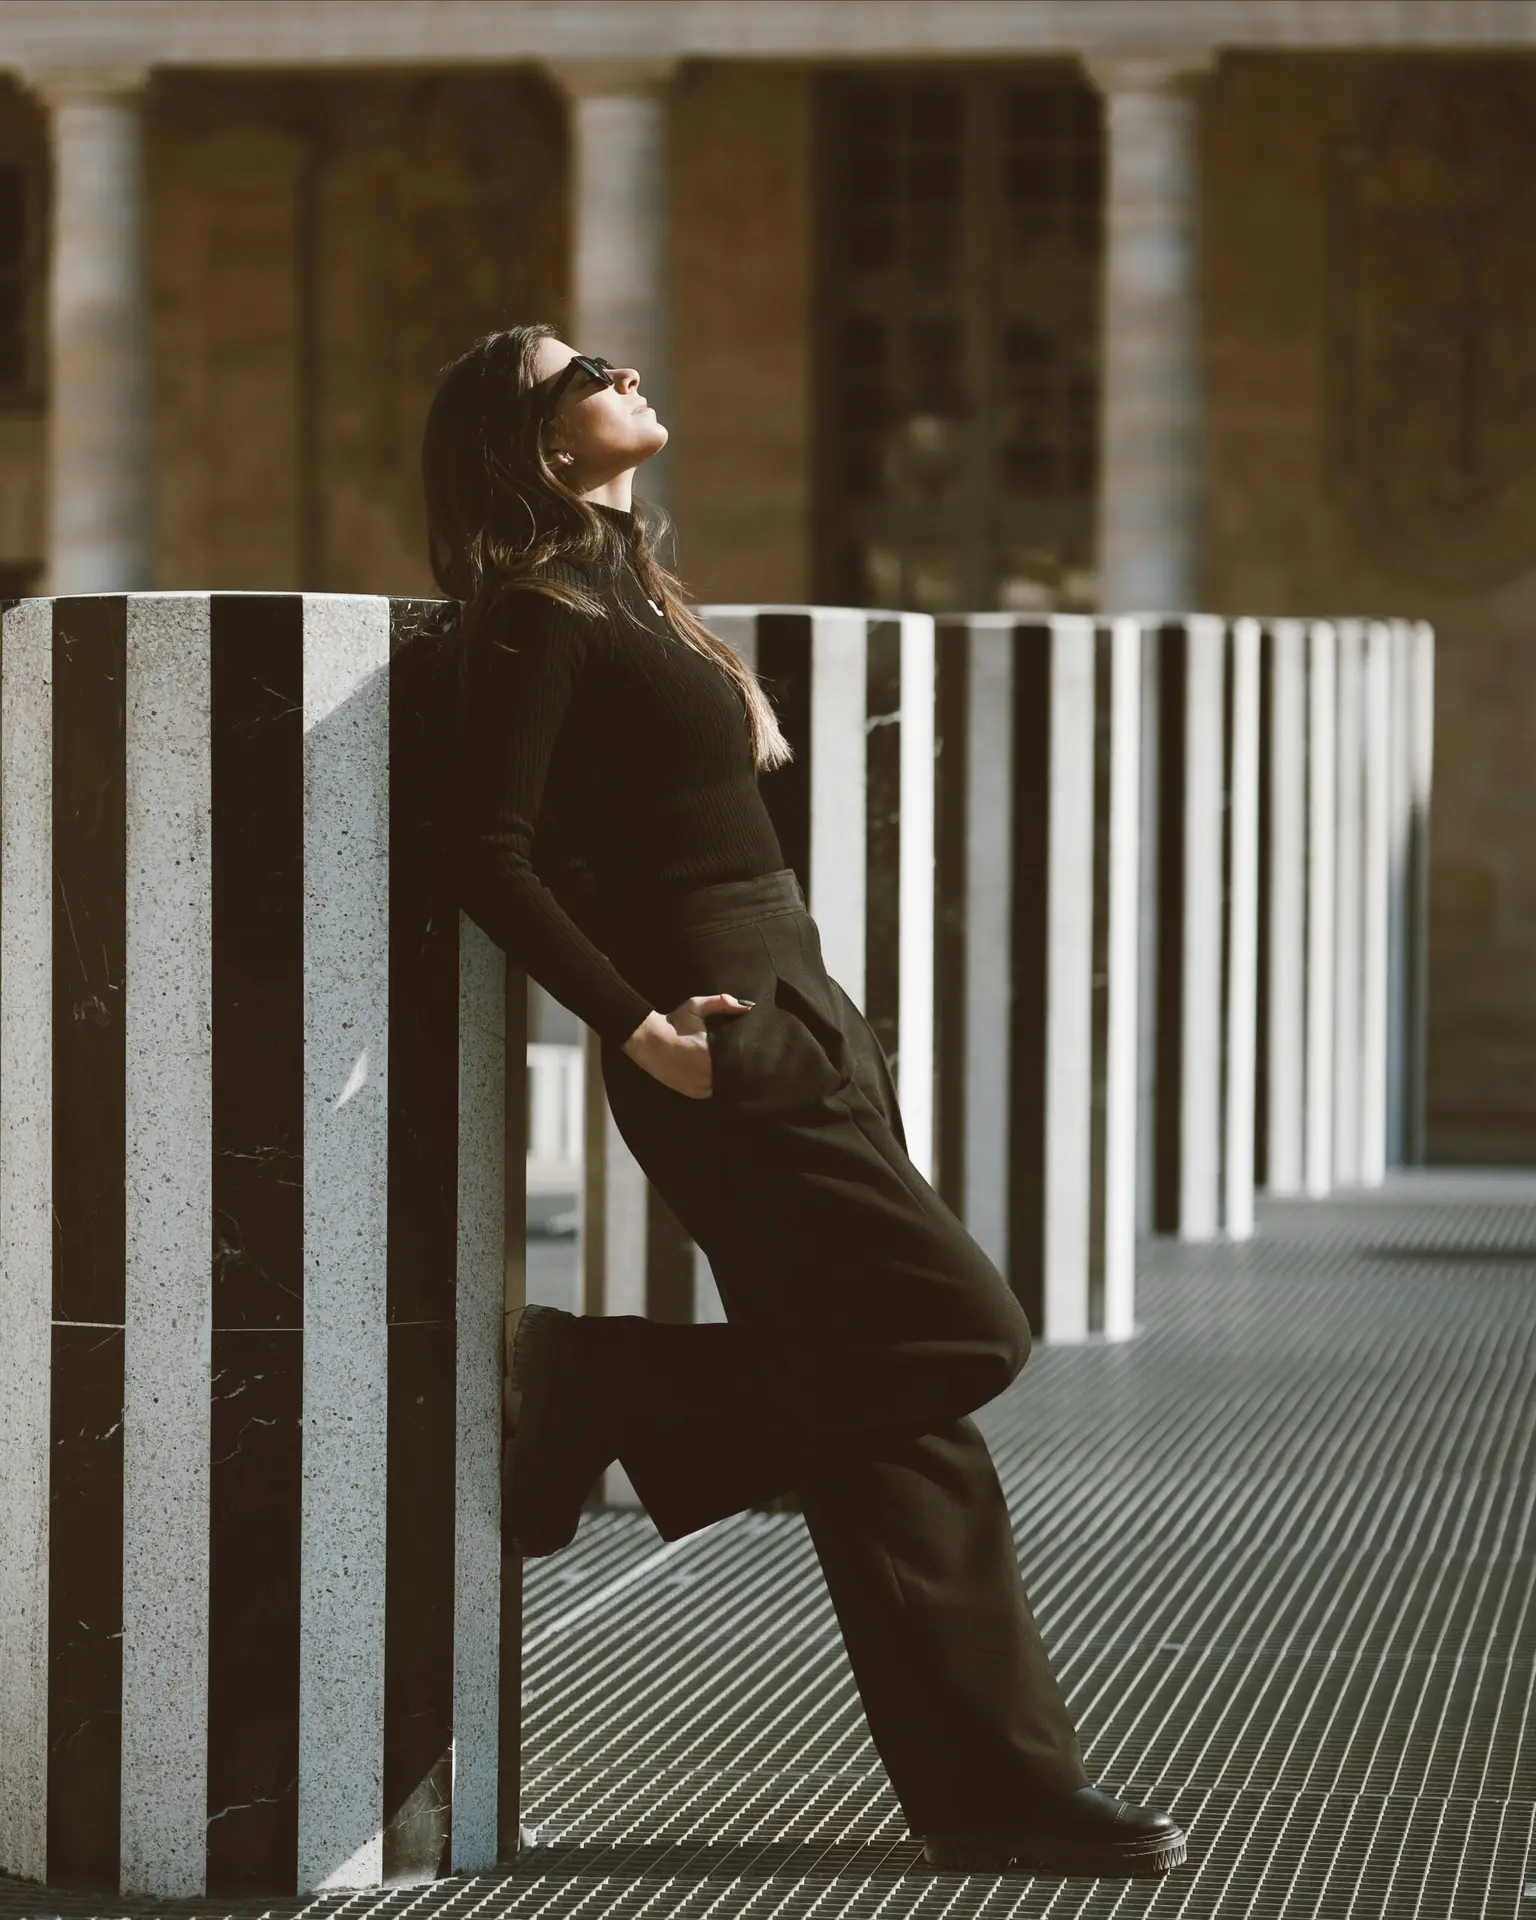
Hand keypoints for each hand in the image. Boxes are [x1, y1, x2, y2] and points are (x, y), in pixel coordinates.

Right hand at [622, 992, 753, 1098]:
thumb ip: (721, 1003)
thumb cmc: (673, 1023)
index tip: (746, 1051)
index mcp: (709, 1053)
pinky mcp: (692, 1093)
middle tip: (737, 1058)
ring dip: (724, 1077)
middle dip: (734, 1067)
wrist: (648, 1040)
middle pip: (731, 1074)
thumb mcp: (696, 1007)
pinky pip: (711, 1091)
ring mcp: (699, 1086)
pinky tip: (712, 1075)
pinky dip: (713, 1084)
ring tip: (726, 1067)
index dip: (743, 1057)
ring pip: (722, 1085)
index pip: (737, 1060)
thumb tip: (748, 1005)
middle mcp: (705, 1074)